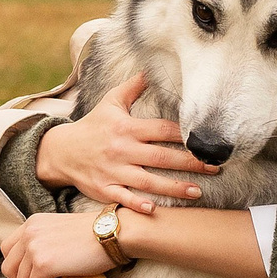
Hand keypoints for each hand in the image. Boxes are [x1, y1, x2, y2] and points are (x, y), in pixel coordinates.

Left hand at [0, 210, 116, 277]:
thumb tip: (33, 268)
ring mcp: (33, 247)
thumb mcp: (60, 230)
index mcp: (32, 223)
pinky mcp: (43, 264)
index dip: (21, 267)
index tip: (40, 273)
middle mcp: (28, 232)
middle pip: (8, 268)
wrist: (115, 233)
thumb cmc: (96, 235)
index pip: (8, 251)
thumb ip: (43, 241)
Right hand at [34, 72, 213, 212]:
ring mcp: (114, 171)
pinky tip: (155, 209)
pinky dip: (138, 204)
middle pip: (161, 157)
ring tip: (198, 192)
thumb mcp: (110, 102)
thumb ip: (133, 86)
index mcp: (127, 128)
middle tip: (215, 168)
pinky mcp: (104, 188)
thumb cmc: (93, 126)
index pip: (162, 131)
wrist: (61, 151)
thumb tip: (151, 68)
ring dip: (174, 187)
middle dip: (190, 163)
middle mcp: (122, 150)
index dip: (185, 135)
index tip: (205, 141)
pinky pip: (124, 198)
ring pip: (148, 181)